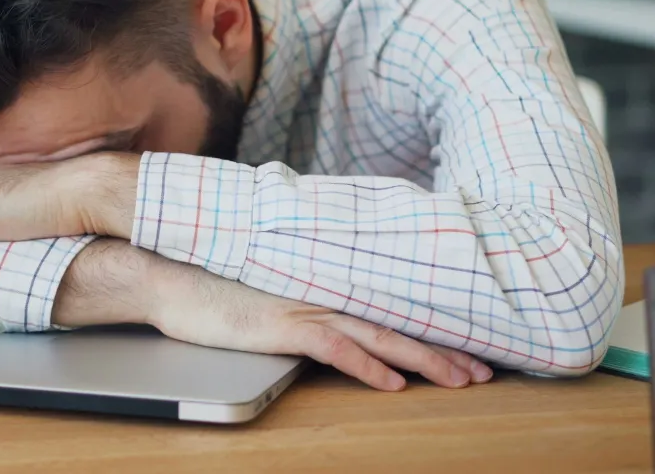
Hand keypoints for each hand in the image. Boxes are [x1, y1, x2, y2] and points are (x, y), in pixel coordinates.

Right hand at [54, 241, 492, 391]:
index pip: (387, 308)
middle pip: (397, 323)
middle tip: (486, 370)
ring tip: (463, 378)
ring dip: (424, 359)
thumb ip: (297, 295)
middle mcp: (321, 292)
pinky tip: (394, 383)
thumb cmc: (209, 281)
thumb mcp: (264, 288)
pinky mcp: (282, 324)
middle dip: (446, 349)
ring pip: (379, 335)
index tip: (467, 346)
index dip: (430, 329)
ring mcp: (304, 306)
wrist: (168, 272)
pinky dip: (367, 366)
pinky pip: (335, 348)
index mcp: (320, 283)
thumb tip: (321, 311)